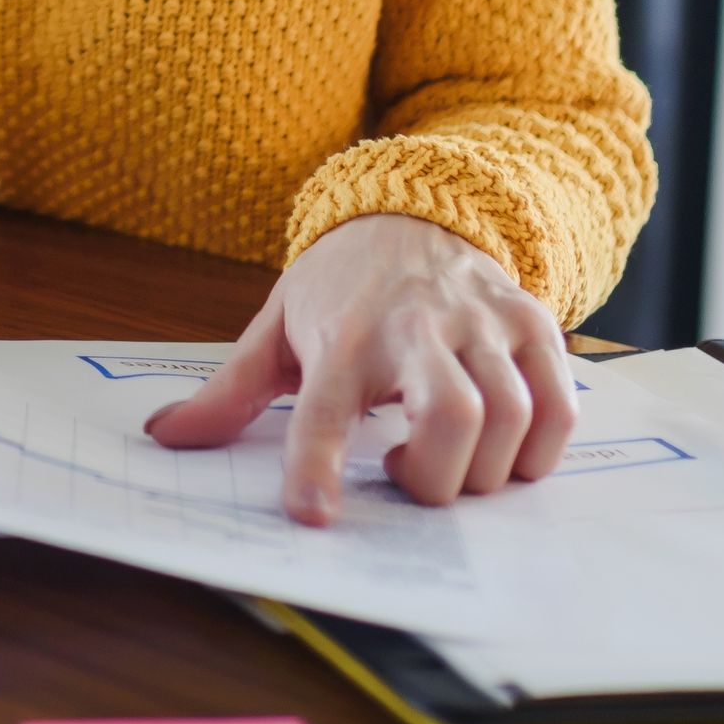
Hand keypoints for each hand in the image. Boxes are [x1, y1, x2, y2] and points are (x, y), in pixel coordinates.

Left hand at [141, 213, 577, 523]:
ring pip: (510, 417)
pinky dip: (537, 450)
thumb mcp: (277, 328)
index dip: (318, 464)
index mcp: (343, 335)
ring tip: (443, 457)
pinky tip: (497, 448)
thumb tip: (164, 435)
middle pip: (452, 416)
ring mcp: (484, 324)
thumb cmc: (342, 287)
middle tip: (404, 475)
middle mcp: (417, 326)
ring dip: (483, 469)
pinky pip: (559, 408)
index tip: (313, 514)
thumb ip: (229, 391)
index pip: (324, 407)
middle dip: (435, 478)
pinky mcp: (533, 325)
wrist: (412, 209)